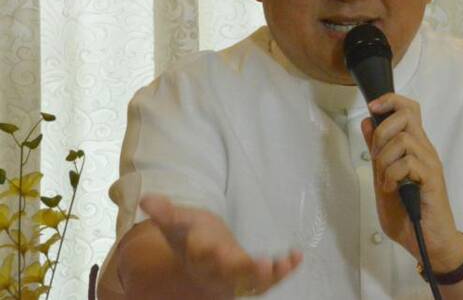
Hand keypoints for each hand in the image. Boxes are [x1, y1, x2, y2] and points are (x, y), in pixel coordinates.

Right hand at [139, 194, 301, 297]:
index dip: (206, 251)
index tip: (212, 245)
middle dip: (243, 270)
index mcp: (196, 255)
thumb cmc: (190, 237)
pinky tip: (297, 257)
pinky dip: (284, 271)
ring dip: (268, 277)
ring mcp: (236, 277)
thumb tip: (146, 199)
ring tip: (283, 264)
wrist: (199, 263)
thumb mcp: (178, 223)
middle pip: (228, 273)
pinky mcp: (253, 277)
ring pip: (251, 283)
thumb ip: (166, 213)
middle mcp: (216, 270)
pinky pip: (269, 280)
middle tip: (261, 264)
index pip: (199, 255)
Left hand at [362, 93, 462, 271]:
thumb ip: (376, 153)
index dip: (390, 101)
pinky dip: (392, 175)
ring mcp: (430, 163)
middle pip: (407, 114)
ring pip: (403, 139)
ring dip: (385, 159)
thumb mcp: (383, 179)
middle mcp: (425, 150)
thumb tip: (367, 123)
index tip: (372, 107)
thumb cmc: (408, 214)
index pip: (408, 108)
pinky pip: (407, 163)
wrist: (429, 244)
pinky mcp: (433, 178)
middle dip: (382, 131)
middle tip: (378, 157)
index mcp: (414, 147)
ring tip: (385, 180)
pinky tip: (392, 189)